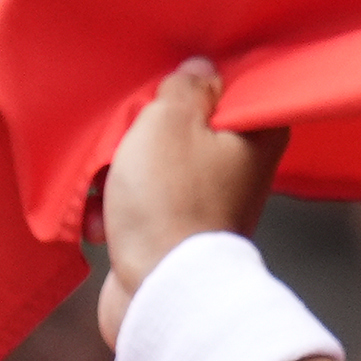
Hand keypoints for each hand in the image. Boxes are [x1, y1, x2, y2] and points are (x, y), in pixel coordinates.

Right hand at [96, 61, 285, 348]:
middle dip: (141, 129)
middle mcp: (243, 165)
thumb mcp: (168, 122)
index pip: (232, 83)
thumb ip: (184, 87)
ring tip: (106, 187)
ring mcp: (210, 200)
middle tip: (124, 138)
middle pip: (184, 121)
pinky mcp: (178, 230)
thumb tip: (200, 69)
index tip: (163, 83)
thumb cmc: (169, 201)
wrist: (160, 291)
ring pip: (154, 161)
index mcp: (258, 132)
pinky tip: (102, 221)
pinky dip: (117, 208)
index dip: (193, 79)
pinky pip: (141, 201)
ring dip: (118, 171)